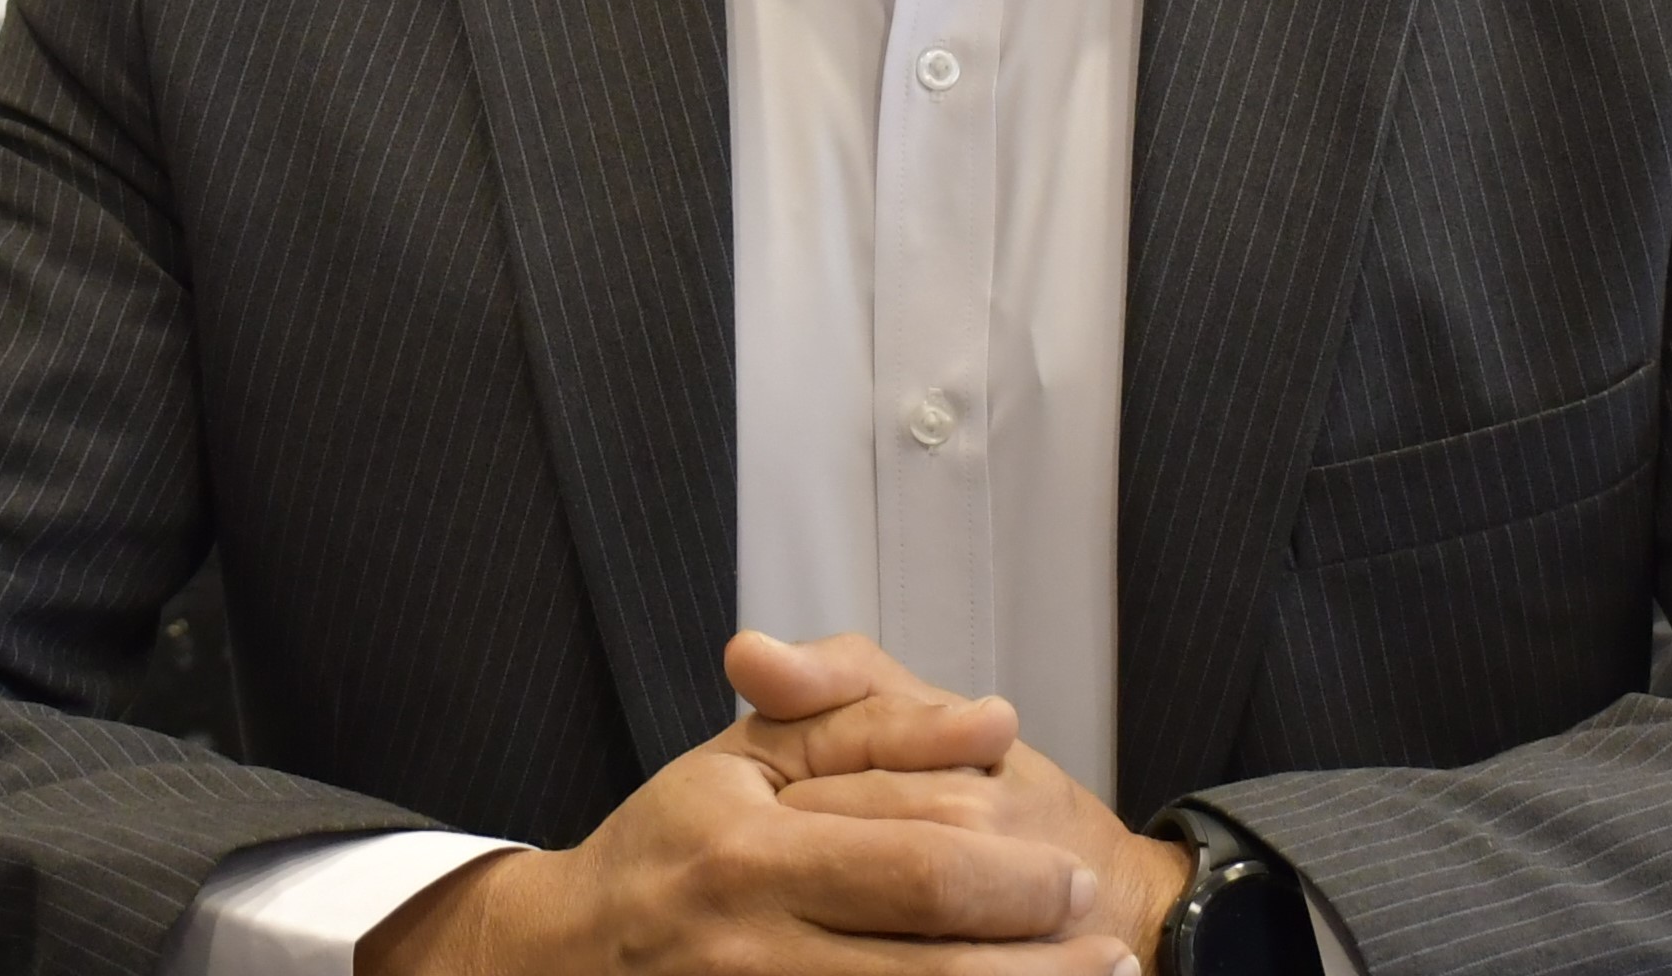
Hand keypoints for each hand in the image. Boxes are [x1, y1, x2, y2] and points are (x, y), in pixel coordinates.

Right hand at [362, 633, 1138, 975]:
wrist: (564, 955)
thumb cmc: (670, 842)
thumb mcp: (752, 755)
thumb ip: (873, 727)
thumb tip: (992, 720)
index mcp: (752, 853)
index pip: (921, 869)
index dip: (1016, 879)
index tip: (1076, 876)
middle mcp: (751, 947)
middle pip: (934, 961)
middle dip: (1040, 959)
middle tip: (1106, 944)